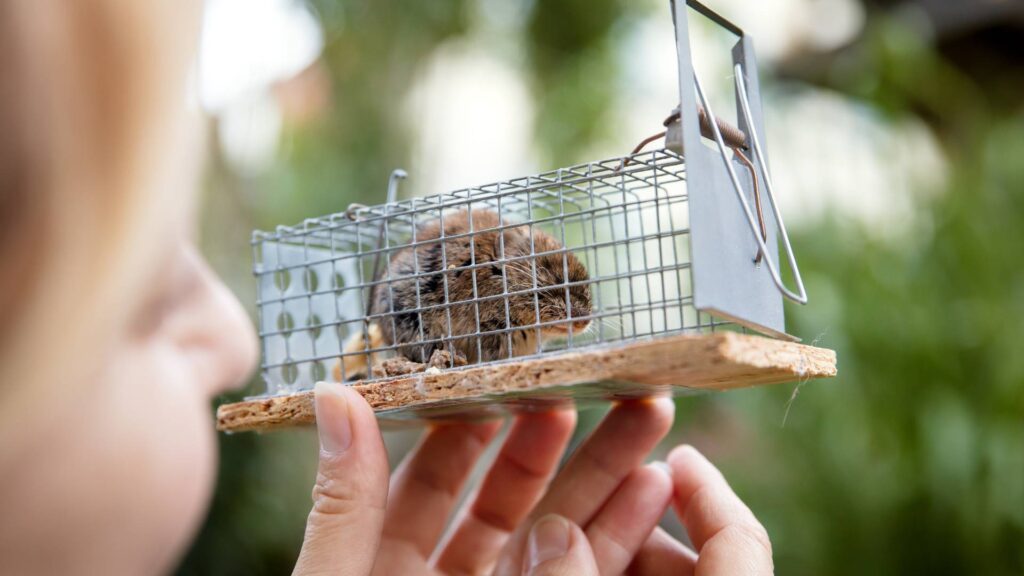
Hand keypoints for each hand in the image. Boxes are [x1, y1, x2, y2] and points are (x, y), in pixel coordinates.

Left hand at [291, 382, 771, 574]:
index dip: (473, 423)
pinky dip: (613, 534)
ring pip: (553, 533)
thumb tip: (337, 393)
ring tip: (648, 423)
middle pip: (504, 494)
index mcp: (379, 565)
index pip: (429, 474)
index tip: (514, 377)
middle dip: (557, 437)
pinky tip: (652, 493)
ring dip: (602, 478)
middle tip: (602, 383)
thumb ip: (345, 504)